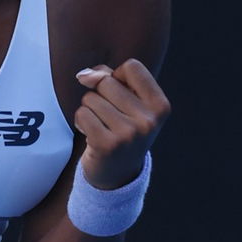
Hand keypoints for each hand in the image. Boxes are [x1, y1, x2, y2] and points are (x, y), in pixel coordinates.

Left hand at [73, 59, 169, 189]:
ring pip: (91, 98)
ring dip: (89, 110)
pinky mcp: (107, 145)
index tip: (118, 95)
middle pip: (107, 82)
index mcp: (160, 106)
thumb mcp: (128, 102)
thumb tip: (85, 75)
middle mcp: (148, 120)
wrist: (118, 174)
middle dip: (100, 95)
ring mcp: (129, 134)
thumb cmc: (121, 129)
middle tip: (109, 118)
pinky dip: (81, 121)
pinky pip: (82, 114)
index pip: (132, 67)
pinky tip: (91, 135)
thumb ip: (109, 78)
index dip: (117, 76)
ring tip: (101, 127)